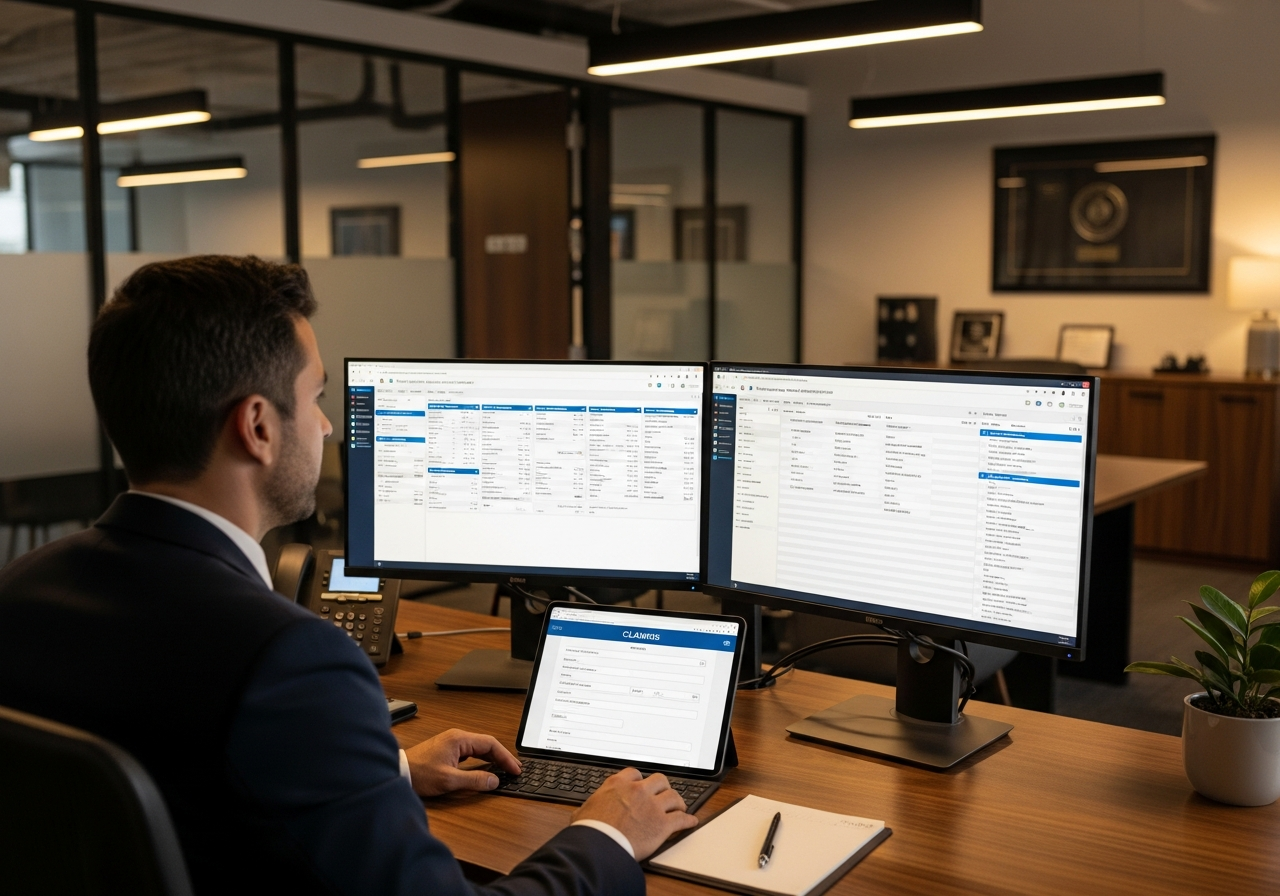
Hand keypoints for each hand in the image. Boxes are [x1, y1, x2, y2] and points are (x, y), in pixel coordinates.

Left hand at [404, 728, 520, 796]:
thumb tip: (494, 780)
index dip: (505, 757)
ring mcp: (452, 743)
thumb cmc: (419, 773)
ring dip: (493, 757)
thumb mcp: (449, 780)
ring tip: (505, 768)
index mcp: (459, 739)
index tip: (515, 769)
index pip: (490, 744)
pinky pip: (471, 752)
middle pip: (487, 744)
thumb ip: (474, 780)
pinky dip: (482, 758)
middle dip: (502, 757)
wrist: (398, 772)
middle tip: (515, 769)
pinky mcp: (447, 750)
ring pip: (479, 748)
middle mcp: (457, 737)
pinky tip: (487, 766)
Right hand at [572, 768, 697, 859]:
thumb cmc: (590, 831)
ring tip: (679, 807)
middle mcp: (637, 791)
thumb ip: (590, 807)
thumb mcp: (584, 812)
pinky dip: (688, 820)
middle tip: (663, 795)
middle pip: (659, 780)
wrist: (600, 847)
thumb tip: (581, 813)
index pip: (635, 773)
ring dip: (678, 802)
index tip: (642, 785)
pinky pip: (682, 819)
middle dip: (663, 788)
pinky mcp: (663, 824)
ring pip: (674, 796)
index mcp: (618, 785)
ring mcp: (652, 806)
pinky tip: (691, 822)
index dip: (641, 780)